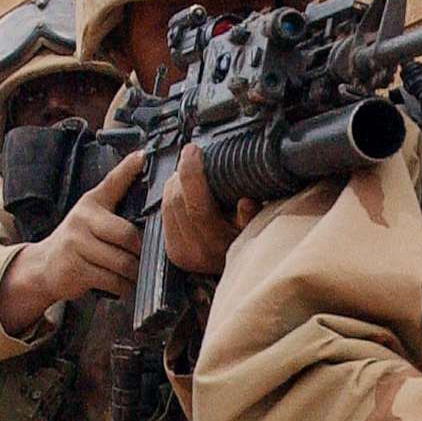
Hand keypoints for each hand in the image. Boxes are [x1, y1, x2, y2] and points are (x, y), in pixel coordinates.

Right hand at [0, 149, 144, 331]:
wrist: (44, 265)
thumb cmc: (79, 240)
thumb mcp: (92, 215)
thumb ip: (116, 202)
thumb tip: (147, 183)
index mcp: (91, 203)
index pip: (112, 183)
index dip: (128, 169)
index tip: (143, 156)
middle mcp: (82, 219)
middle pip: (128, 235)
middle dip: (142, 251)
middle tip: (149, 258)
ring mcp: (76, 244)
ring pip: (123, 262)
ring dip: (135, 273)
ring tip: (137, 273)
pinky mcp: (76, 269)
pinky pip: (113, 280)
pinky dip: (124, 286)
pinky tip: (124, 285)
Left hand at [160, 144, 258, 274]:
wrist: (239, 269)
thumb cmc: (252, 243)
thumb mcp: (258, 228)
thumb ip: (252, 217)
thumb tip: (245, 201)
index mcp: (219, 246)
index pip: (197, 206)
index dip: (192, 174)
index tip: (193, 151)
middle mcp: (197, 253)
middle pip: (177, 202)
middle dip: (181, 175)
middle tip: (192, 159)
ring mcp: (182, 254)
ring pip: (166, 206)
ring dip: (174, 184)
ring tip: (189, 175)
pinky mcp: (173, 252)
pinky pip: (163, 215)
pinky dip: (171, 198)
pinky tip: (183, 192)